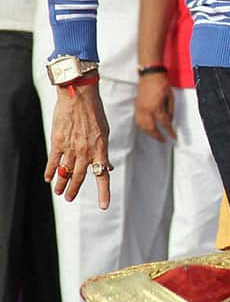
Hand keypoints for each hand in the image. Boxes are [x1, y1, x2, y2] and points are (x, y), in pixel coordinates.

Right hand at [45, 84, 111, 209]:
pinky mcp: (58, 142)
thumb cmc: (94, 112)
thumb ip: (104, 151)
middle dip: (74, 190)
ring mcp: (71, 147)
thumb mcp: (104, 132)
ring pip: (65, 173)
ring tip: (59, 192)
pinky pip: (54, 162)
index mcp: (100, 149)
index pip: (102, 176)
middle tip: (69, 198)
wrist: (79, 95)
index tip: (104, 206)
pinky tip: (49, 178)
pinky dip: (51, 172)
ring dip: (62, 184)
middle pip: (79, 177)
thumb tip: (108, 167)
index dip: (103, 192)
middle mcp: (85, 151)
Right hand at [135, 73, 176, 141]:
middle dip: (157, 136)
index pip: (164, 124)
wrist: (150, 75)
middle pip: (151, 128)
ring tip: (156, 136)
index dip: (170, 132)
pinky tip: (147, 129)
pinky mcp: (137, 106)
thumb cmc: (162, 84)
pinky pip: (138, 121)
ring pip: (142, 126)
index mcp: (156, 107)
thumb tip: (170, 121)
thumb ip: (170, 110)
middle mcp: (146, 110)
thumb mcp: (171, 97)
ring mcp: (140, 109)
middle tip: (164, 140)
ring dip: (149, 133)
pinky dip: (143, 127)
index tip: (174, 137)